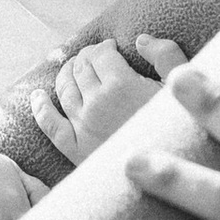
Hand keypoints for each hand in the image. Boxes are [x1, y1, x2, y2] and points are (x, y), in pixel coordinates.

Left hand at [31, 34, 187, 164]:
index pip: (100, 54)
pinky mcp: (75, 150)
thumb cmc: (182, 131)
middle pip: (81, 68)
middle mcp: (95, 104)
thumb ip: (166, 56)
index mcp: (121, 85)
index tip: (114, 49)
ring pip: (64, 89)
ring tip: (73, 68)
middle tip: (97, 59)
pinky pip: (50, 124)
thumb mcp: (182, 89)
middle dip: (87, 58)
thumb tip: (141, 39)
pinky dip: (40, 107)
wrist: (171, 180)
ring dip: (66, 73)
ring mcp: (82, 127)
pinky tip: (37, 96)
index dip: (106, 47)